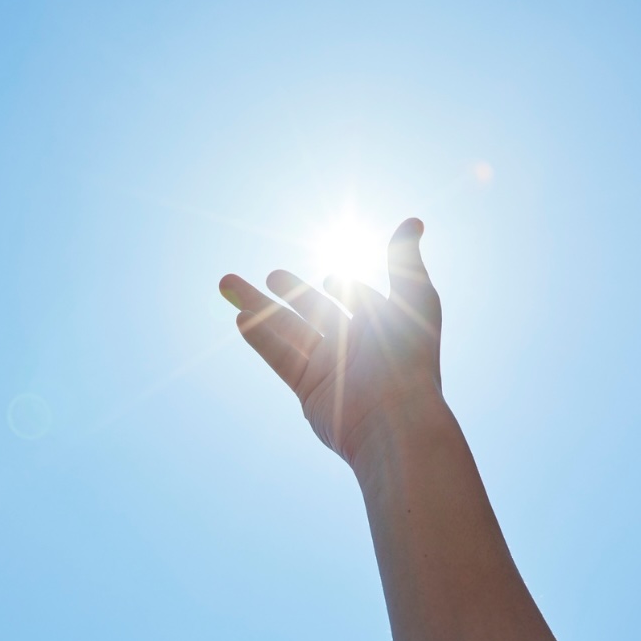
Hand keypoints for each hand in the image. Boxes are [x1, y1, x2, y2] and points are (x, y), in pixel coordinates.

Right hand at [219, 218, 442, 463]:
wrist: (394, 418)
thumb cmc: (409, 356)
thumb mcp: (415, 296)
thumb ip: (404, 259)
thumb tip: (412, 221)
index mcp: (380, 324)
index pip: (357, 301)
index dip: (345, 289)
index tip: (332, 280)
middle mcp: (353, 345)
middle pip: (313, 310)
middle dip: (290, 291)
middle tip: (270, 275)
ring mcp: (328, 367)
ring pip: (286, 328)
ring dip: (256, 305)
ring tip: (226, 282)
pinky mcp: (308, 388)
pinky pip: (279, 356)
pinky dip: (259, 336)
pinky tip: (239, 316)